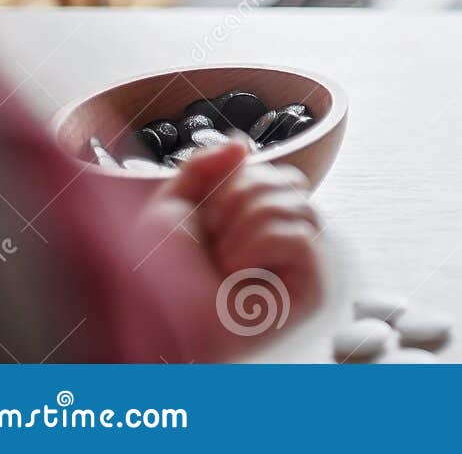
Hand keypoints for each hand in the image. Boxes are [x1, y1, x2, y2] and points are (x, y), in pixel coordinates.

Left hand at [151, 141, 323, 326]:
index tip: (208, 216)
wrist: (151, 318)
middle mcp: (286, 242)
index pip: (277, 173)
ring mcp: (302, 266)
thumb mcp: (172, 205)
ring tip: (222, 260)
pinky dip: (256, 247)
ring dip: (242, 225)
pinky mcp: (310, 289)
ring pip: (293, 203)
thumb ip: (205, 167)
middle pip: (289, 181)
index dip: (238, 182)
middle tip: (213, 239)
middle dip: (238, 199)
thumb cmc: (157, 276)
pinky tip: (236, 273)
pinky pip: (298, 236)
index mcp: (259, 223)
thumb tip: (242, 143)